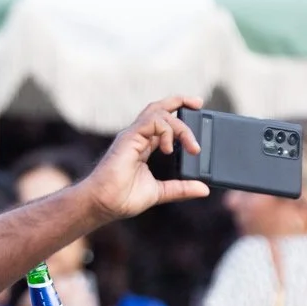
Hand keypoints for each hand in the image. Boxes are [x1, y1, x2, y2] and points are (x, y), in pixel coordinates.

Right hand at [80, 97, 210, 220]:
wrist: (103, 204)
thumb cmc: (122, 198)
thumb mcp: (160, 192)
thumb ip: (181, 188)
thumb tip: (203, 189)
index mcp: (143, 145)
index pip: (162, 121)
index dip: (178, 113)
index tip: (197, 112)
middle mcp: (137, 136)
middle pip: (159, 108)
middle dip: (180, 101)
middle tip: (199, 103)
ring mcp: (133, 135)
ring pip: (159, 113)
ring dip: (180, 126)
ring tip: (191, 146)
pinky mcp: (129, 138)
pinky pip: (152, 122)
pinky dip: (166, 131)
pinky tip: (168, 149)